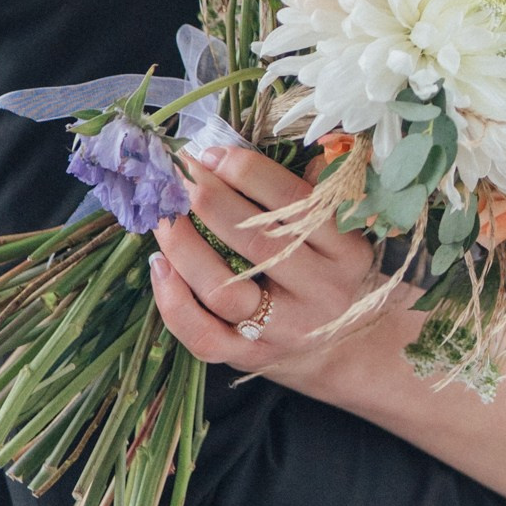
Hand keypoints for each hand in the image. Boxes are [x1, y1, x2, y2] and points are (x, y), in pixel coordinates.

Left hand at [149, 144, 415, 399]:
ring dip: (184, 246)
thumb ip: (310, 188)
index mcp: (345, 251)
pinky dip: (174, 302)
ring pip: (224, 290)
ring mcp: (284, 331)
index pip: (292, 203)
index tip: (211, 153)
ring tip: (162, 213)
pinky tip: (159, 265)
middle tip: (178, 173)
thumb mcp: (340, 230)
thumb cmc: (330, 270)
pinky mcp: (251, 358)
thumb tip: (261, 146)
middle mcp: (319, 293)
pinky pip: (204, 335)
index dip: (246, 171)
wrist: (346, 348)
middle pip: (255, 242)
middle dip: (208, 199)